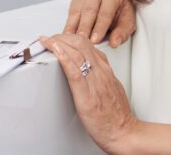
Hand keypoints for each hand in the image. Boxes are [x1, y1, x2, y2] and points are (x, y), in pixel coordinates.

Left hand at [41, 33, 137, 152]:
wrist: (124, 133)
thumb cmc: (116, 116)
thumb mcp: (110, 88)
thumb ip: (100, 76)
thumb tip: (89, 68)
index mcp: (105, 71)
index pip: (87, 44)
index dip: (71, 37)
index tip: (59, 37)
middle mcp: (101, 73)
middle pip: (81, 44)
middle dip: (62, 37)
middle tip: (49, 39)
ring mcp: (94, 82)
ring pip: (77, 53)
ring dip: (58, 43)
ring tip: (47, 41)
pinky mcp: (87, 95)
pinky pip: (74, 71)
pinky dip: (63, 58)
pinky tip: (55, 51)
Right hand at [64, 0, 135, 46]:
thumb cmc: (120, 7)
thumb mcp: (128, 20)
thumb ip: (122, 32)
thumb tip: (114, 42)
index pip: (105, 12)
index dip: (99, 27)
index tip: (95, 40)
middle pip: (89, 11)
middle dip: (84, 27)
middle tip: (82, 41)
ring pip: (77, 11)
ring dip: (73, 27)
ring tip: (72, 40)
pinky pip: (71, 12)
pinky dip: (69, 24)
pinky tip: (68, 34)